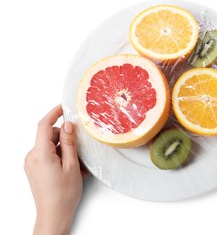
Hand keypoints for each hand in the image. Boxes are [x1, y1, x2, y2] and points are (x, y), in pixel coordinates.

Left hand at [24, 105, 87, 234]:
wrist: (54, 214)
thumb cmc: (63, 194)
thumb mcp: (72, 165)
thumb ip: (69, 143)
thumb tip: (67, 125)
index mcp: (40, 154)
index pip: (44, 126)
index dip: (53, 113)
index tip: (63, 107)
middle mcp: (32, 157)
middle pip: (48, 135)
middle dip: (64, 137)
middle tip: (79, 147)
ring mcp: (32, 163)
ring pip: (49, 145)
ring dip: (63, 149)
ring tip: (76, 163)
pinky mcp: (35, 168)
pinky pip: (47, 154)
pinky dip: (59, 156)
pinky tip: (70, 167)